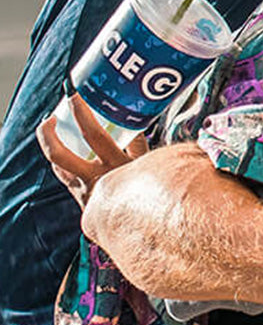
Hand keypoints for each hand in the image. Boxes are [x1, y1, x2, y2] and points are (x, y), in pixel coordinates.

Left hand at [36, 93, 147, 209]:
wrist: (143, 229)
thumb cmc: (152, 194)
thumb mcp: (150, 165)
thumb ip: (140, 145)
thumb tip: (135, 120)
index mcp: (116, 167)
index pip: (93, 134)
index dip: (81, 112)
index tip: (74, 95)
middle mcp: (96, 180)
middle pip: (60, 154)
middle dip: (48, 133)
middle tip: (50, 117)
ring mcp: (86, 192)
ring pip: (59, 167)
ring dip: (52, 147)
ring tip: (55, 131)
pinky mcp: (83, 201)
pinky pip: (67, 178)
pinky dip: (65, 163)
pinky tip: (70, 153)